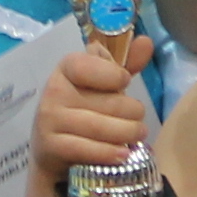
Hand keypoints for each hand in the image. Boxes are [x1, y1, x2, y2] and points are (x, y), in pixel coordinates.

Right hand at [35, 35, 154, 183]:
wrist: (53, 149)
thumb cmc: (84, 109)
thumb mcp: (104, 85)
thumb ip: (125, 65)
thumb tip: (146, 42)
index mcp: (67, 69)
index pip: (87, 65)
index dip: (112, 74)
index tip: (125, 82)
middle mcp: (54, 91)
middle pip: (107, 102)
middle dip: (132, 112)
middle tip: (139, 119)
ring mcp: (50, 120)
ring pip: (101, 127)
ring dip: (128, 133)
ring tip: (138, 134)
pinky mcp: (52, 147)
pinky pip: (88, 149)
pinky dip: (110, 153)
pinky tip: (123, 154)